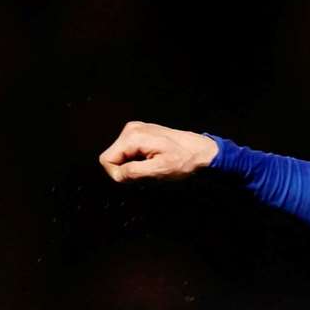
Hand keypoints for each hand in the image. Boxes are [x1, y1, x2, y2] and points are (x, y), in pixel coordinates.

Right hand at [99, 121, 218, 181]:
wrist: (203, 151)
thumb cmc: (184, 161)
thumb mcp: (158, 171)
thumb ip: (133, 173)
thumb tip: (116, 175)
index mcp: (132, 137)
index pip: (106, 159)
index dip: (117, 174)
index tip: (136, 180)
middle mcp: (131, 129)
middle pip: (113, 157)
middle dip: (126, 170)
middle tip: (147, 175)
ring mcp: (136, 130)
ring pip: (121, 155)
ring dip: (133, 166)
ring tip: (152, 168)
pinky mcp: (142, 134)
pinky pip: (130, 151)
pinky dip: (138, 160)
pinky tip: (154, 162)